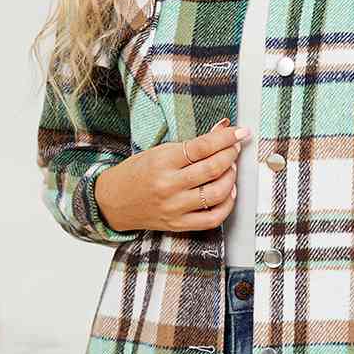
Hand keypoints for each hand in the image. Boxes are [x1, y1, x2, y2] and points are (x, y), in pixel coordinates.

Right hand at [94, 117, 250, 232]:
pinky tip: (228, 192)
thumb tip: (223, 128)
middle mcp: (169, 185)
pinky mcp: (178, 224)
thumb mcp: (159, 151)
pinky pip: (212, 218)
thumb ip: (192, 144)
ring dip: (231, 178)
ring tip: (230, 168)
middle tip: (235, 148)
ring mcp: (174, 207)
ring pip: (216, 193)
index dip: (226, 138)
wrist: (113, 201)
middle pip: (212, 168)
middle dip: (231, 155)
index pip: (202, 147)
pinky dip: (227, 205)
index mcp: (162, 161)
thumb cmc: (137, 173)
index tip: (241, 132)